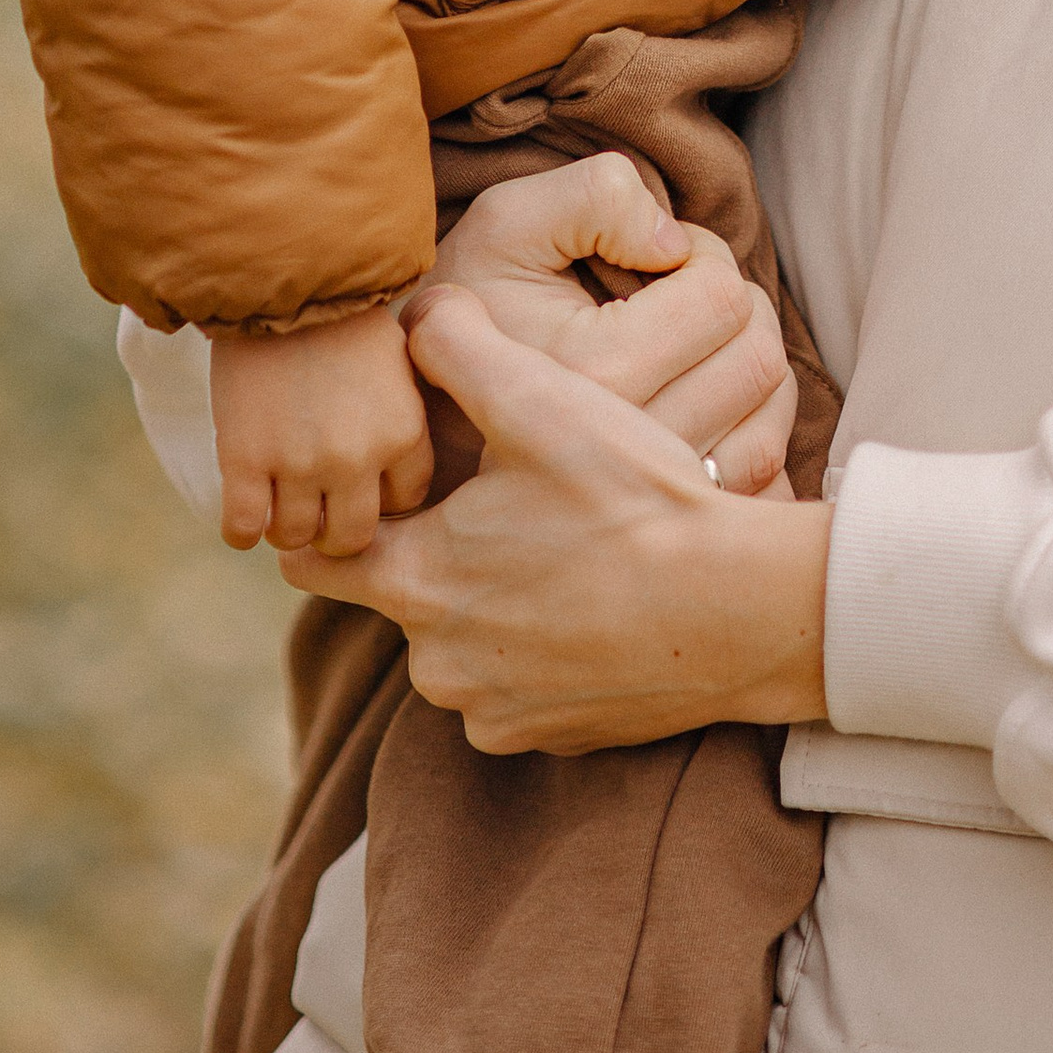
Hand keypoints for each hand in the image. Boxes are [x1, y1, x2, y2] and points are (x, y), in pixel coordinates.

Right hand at [209, 304, 434, 556]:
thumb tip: (389, 462)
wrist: (282, 272)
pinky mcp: (245, 460)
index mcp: (404, 431)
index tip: (360, 483)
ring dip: (285, 527)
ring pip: (295, 538)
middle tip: (315, 509)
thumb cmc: (341, 309)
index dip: (379, 497)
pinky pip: (243, 529)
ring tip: (276, 502)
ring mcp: (300, 463)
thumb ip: (398, 410)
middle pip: (350, 537)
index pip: (404, 503)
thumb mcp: (396, 359)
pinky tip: (244, 509)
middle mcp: (358, 457)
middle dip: (333, 529)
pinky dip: (240, 529)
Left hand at [278, 284, 828, 751]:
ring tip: (560, 545)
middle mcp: (435, 663)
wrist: (738, 611)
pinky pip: (514, 686)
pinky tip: (592, 600)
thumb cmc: (634, 500)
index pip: (314, 558)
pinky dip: (539, 649)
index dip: (339, 514)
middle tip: (506, 501)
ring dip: (491, 601)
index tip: (378, 486)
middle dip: (436, 550)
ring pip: (460, 641)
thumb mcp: (540, 400)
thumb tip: (413, 314)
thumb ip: (457, 348)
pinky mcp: (545, 738)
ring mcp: (491, 711)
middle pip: (400, 594)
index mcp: (415, 581)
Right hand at [434, 156, 796, 495]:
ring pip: (768, 423)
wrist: (411, 416)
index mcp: (596, 372)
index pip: (723, 298)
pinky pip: (759, 488)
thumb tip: (674, 242)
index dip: (702, 256)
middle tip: (675, 298)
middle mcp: (630, 449)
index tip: (654, 259)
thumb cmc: (466, 303)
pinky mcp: (666, 535)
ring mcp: (652, 501)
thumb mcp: (507, 221)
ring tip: (684, 349)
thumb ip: (594, 197)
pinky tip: (704, 409)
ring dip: (746, 368)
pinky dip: (751, 441)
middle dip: (734, 309)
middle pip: (757, 361)